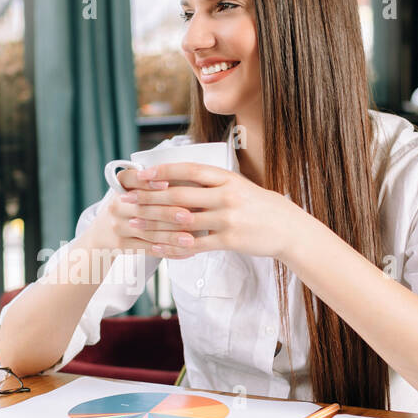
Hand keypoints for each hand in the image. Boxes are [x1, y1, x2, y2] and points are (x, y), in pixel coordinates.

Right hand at [84, 167, 180, 252]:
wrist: (102, 234)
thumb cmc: (128, 207)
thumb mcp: (132, 190)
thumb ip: (153, 183)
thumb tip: (189, 180)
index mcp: (120, 186)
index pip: (130, 180)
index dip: (148, 182)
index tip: (167, 184)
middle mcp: (116, 206)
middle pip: (143, 209)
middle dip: (168, 213)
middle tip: (189, 217)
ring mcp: (117, 227)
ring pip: (148, 232)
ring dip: (171, 237)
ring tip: (190, 240)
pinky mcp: (121, 245)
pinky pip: (148, 249)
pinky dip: (168, 251)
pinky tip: (185, 251)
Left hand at [113, 162, 308, 260]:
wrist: (290, 229)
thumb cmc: (261, 206)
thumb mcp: (240, 186)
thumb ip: (213, 183)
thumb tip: (182, 179)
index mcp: (227, 178)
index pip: (189, 171)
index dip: (163, 172)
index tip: (142, 175)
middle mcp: (226, 196)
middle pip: (180, 195)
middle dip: (150, 198)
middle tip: (127, 200)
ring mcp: (228, 219)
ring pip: (183, 221)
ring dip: (155, 222)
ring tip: (135, 223)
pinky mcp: (230, 240)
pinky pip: (195, 244)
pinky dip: (173, 246)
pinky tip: (157, 247)